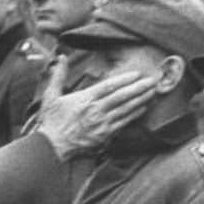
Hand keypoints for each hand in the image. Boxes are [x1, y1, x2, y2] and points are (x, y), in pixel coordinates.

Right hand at [37, 55, 156, 159]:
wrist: (52, 146)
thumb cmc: (51, 121)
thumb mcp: (51, 96)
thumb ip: (58, 75)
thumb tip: (62, 57)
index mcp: (84, 99)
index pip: (108, 86)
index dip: (124, 79)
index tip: (136, 74)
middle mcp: (95, 110)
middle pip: (121, 97)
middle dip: (138, 88)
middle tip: (152, 81)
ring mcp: (101, 123)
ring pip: (125, 110)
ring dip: (140, 100)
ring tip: (152, 92)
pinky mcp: (104, 135)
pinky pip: (123, 123)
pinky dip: (134, 115)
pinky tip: (143, 109)